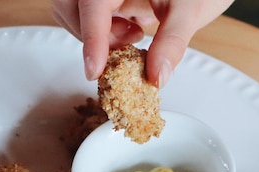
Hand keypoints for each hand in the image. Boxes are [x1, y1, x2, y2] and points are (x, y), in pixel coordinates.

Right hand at [52, 0, 233, 87]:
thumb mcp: (189, 10)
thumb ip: (172, 42)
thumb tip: (155, 76)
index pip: (93, 4)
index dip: (92, 38)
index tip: (95, 70)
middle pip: (69, 6)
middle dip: (90, 35)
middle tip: (125, 44)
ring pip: (70, 11)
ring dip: (94, 35)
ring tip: (132, 35)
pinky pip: (82, 14)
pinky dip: (99, 32)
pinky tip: (128, 29)